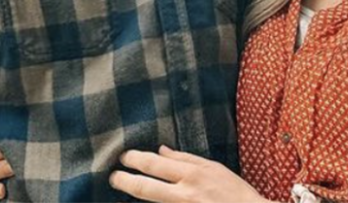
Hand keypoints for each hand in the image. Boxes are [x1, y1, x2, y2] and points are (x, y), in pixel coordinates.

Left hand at [109, 145, 270, 202]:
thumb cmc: (235, 193)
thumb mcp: (213, 168)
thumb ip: (185, 159)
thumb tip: (161, 149)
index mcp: (192, 174)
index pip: (154, 164)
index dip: (134, 160)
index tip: (123, 158)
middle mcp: (185, 193)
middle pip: (145, 187)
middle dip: (124, 181)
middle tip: (112, 177)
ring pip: (152, 201)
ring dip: (135, 194)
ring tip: (122, 188)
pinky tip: (145, 201)